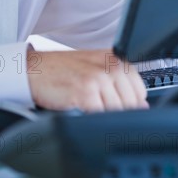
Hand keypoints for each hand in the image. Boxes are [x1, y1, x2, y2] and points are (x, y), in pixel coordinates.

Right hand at [27, 49, 148, 111]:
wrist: (35, 69)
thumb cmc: (63, 70)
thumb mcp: (95, 67)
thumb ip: (119, 82)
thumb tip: (142, 105)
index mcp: (115, 59)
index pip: (140, 89)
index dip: (132, 103)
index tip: (120, 107)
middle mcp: (109, 66)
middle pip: (131, 102)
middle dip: (119, 112)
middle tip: (99, 108)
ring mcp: (98, 78)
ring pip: (117, 110)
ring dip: (105, 115)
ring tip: (89, 107)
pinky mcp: (85, 92)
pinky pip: (101, 114)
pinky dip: (93, 118)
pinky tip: (82, 110)